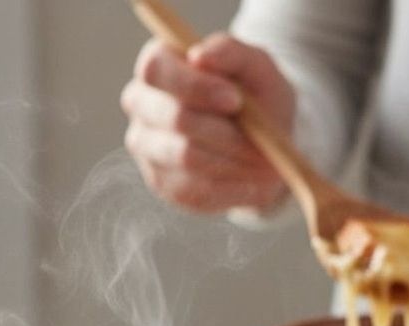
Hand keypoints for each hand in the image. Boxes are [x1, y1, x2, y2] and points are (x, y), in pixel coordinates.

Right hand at [121, 32, 295, 212]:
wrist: (259, 142)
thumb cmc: (254, 96)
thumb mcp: (255, 67)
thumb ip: (230, 52)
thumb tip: (200, 56)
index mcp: (157, 64)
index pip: (157, 70)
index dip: (195, 86)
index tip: (235, 101)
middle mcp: (141, 105)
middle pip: (175, 118)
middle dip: (225, 132)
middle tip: (262, 143)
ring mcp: (146, 147)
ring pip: (186, 157)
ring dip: (233, 162)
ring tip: (267, 165)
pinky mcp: (161, 182)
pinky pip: (196, 190)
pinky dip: (232, 188)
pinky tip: (255, 185)